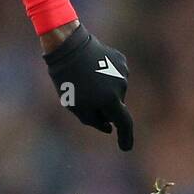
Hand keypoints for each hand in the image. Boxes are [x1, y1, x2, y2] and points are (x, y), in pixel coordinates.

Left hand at [43, 22, 133, 150]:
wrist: (69, 45)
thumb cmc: (68, 79)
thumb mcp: (75, 105)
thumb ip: (93, 120)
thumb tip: (109, 127)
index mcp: (110, 100)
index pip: (123, 123)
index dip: (126, 137)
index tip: (125, 148)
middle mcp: (121, 86)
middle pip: (115, 106)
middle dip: (104, 107)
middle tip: (83, 96)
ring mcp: (122, 71)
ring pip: (115, 90)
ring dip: (104, 90)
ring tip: (85, 78)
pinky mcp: (120, 60)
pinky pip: (114, 75)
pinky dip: (105, 77)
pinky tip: (92, 68)